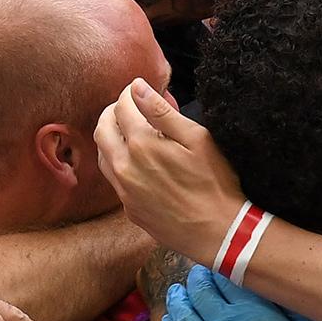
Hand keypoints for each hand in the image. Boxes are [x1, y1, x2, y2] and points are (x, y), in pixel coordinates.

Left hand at [95, 79, 246, 256]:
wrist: (219, 233)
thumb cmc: (215, 183)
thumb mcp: (197, 139)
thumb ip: (162, 111)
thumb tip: (137, 87)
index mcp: (141, 144)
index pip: (121, 107)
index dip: (129, 94)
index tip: (138, 90)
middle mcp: (124, 167)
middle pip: (102, 129)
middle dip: (112, 112)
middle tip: (129, 107)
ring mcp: (124, 191)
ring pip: (103, 154)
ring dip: (111, 137)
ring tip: (130, 130)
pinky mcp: (129, 208)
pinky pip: (113, 179)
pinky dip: (118, 161)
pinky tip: (136, 160)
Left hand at [162, 264, 321, 320]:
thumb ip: (302, 309)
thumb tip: (292, 291)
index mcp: (252, 310)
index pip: (229, 280)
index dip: (221, 267)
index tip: (217, 259)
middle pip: (203, 293)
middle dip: (198, 279)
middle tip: (195, 272)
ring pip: (186, 315)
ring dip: (180, 300)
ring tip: (177, 291)